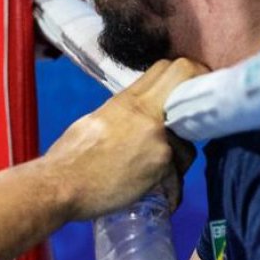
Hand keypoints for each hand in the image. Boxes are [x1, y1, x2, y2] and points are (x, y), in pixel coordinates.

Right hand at [45, 58, 203, 219]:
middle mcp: (145, 110)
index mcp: (125, 100)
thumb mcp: (93, 123)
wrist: (60, 185)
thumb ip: (120, 116)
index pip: (166, 67)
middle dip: (199, 89)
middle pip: (190, 73)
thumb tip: (133, 121)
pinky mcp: (163, 162)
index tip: (184, 92)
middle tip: (195, 115)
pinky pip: (180, 170)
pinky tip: (157, 192)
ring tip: (160, 173)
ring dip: (181, 154)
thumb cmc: (68, 158)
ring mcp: (157, 134)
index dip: (183, 75)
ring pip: (191, 136)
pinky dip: (171, 184)